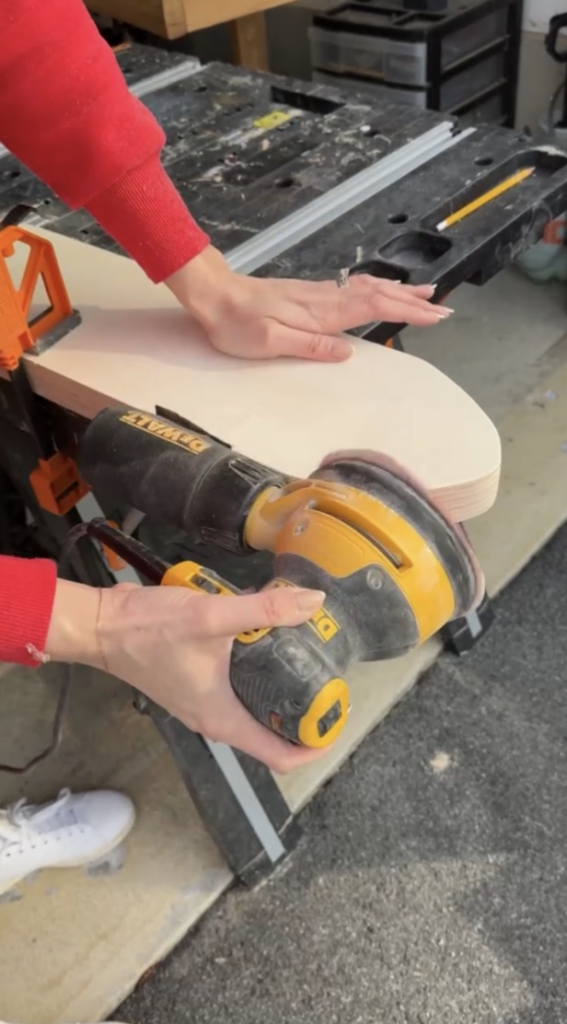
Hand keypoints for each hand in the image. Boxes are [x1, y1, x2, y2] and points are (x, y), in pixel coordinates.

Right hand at [45, 578, 329, 773]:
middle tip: (329, 681)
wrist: (102, 625)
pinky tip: (267, 638)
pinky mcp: (196, 685)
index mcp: (222, 719)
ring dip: (281, 689)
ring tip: (306, 659)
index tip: (338, 719)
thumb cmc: (149, 630)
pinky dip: (257, 671)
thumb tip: (313, 604)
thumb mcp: (212, 617)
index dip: (314, 745)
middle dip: (304, 713)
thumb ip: (264, 610)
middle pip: (271, 734)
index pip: (280, 756)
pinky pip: (237, 689)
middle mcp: (215, 719)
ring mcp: (203, 703)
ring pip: (254, 709)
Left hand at [166, 245, 452, 362]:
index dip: (406, 311)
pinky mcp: (308, 295)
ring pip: (367, 289)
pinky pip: (352, 289)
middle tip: (443, 307)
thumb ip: (310, 345)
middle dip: (412, 301)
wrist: (213, 295)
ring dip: (398, 292)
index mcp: (320, 313)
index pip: (372, 309)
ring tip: (425, 294)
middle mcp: (324, 299)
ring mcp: (317, 294)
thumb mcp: (269, 342)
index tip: (435, 315)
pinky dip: (375, 289)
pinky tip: (380, 290)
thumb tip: (348, 351)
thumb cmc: (235, 324)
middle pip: (377, 295)